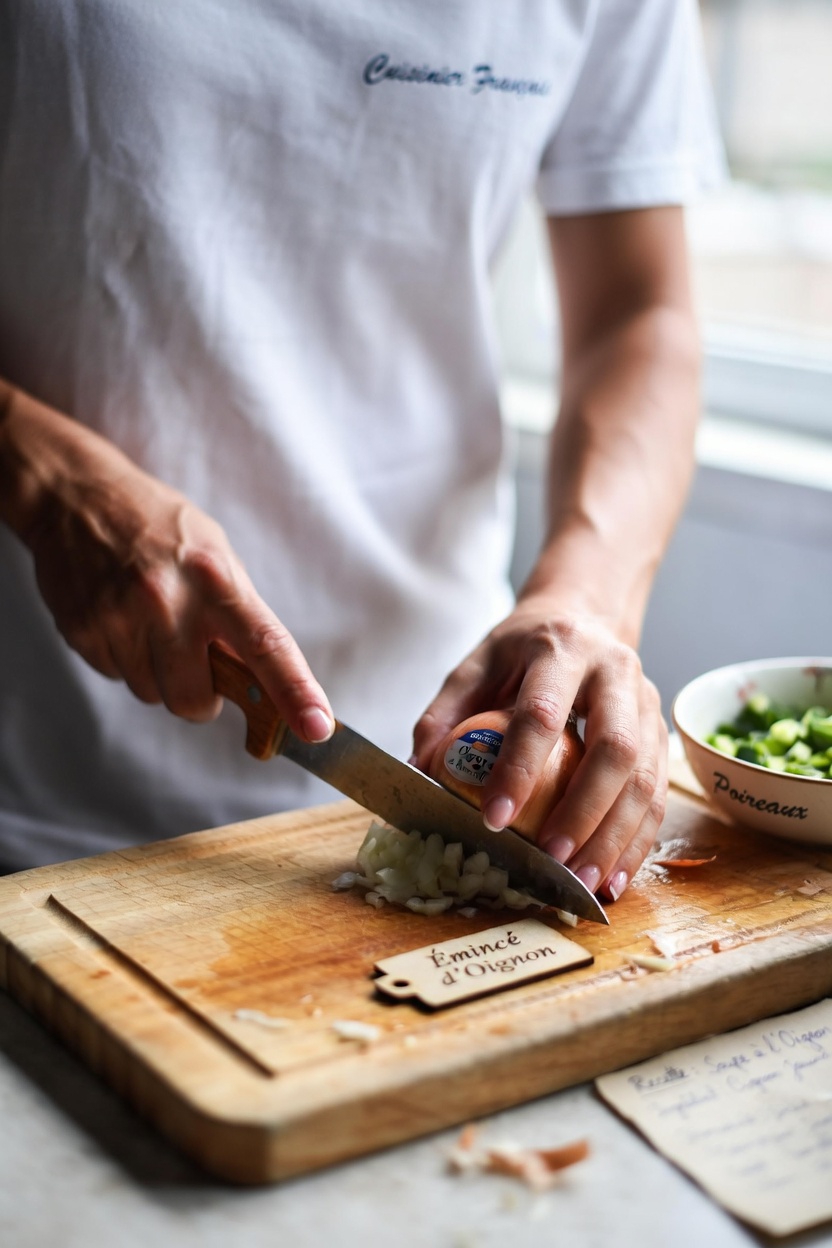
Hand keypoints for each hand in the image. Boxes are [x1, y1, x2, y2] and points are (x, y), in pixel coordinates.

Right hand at [0, 388, 333, 740]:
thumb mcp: (215, 553)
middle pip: (194, 700)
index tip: (316, 726)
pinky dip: (123, 659)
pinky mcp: (82, 632)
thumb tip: (265, 678)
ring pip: (152, 694)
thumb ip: (240, 614)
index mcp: (215, 578)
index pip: (265, 644)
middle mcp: (168, 601)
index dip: (294, 690)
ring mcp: (120, 619)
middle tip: (194, 659)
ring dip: (157, 674)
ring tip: (148, 621)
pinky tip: (119, 617)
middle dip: (199, 695)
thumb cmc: (158, 526)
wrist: (74, 496)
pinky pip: (115, 678)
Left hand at [411, 595, 666, 900]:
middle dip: (583, 813)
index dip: (519, 770)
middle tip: (550, 860)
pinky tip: (612, 879)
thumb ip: (444, 714)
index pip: (541, 714)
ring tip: (584, 885)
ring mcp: (647, 703)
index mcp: (561, 649)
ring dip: (615, 839)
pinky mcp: (661, 734)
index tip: (494, 820)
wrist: (585, 614)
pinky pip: (659, 795)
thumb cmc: (521, 650)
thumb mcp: (475, 665)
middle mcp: (615, 672)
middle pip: (613, 749)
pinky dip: (637, 843)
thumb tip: (419, 773)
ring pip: (646, 779)